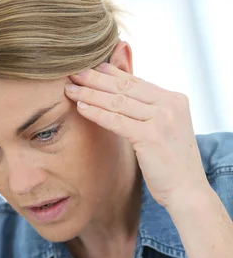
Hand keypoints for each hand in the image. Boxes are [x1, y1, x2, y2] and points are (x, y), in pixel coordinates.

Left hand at [65, 63, 209, 209]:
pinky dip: (97, 113)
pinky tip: (81, 107)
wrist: (187, 190)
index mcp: (174, 99)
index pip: (136, 81)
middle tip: (73, 72)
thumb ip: (149, 112)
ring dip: (91, 94)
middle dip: (96, 78)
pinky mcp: (150, 136)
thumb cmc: (172, 165)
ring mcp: (161, 118)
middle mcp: (170, 104)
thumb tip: (126, 99)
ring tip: (71, 89)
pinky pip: (117, 120)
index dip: (111, 73)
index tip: (89, 67)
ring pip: (118, 101)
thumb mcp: (165, 131)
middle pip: (125, 87)